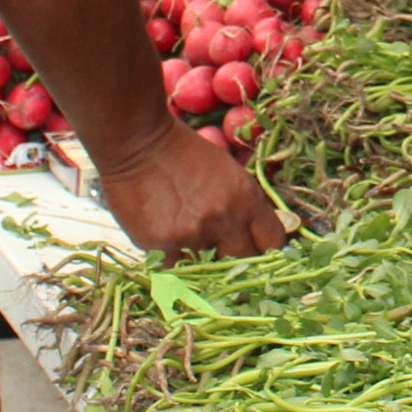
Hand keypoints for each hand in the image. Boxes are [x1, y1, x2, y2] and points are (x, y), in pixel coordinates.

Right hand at [99, 114, 288, 258]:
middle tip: (222, 251)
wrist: (138, 143)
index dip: (265, 248)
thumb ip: (246, 205)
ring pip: (209, 268)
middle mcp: (224, 221)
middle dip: (235, 258)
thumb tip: (259, 237)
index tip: (256, 249)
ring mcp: (193, 236)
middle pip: (245, 262)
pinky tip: (167, 240)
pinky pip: (176, 267)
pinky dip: (174, 259)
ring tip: (189, 239)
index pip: (273, 241)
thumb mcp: (228, 173)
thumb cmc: (184, 153)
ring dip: (202, 260)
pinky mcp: (162, 245)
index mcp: (246, 199)